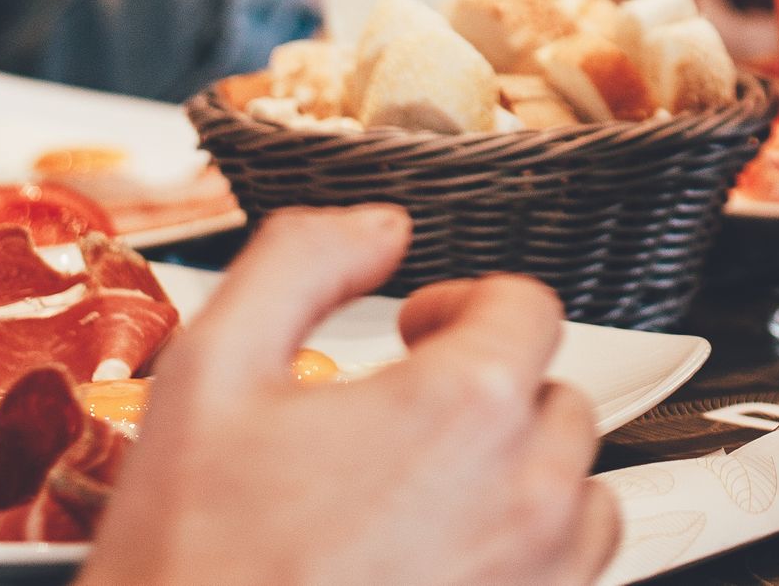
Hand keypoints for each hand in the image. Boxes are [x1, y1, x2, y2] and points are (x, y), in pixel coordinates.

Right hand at [86, 208, 612, 585]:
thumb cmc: (195, 563)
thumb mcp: (211, 372)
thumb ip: (300, 262)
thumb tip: (373, 227)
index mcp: (463, 410)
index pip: (528, 306)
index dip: (463, 303)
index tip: (418, 330)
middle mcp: (525, 499)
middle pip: (559, 398)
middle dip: (490, 391)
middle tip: (409, 416)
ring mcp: (536, 582)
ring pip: (583, 497)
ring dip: (524, 477)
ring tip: (436, 491)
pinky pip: (571, 579)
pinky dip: (527, 558)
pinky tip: (443, 558)